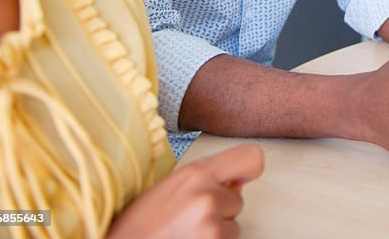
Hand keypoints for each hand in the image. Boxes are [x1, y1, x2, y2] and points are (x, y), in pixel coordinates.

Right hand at [108, 144, 263, 238]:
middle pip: (237, 200)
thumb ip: (204, 181)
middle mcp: (207, 197)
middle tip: (188, 220)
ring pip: (233, 227)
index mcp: (195, 174)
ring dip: (215, 233)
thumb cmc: (137, 227)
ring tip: (184, 234)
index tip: (240, 180)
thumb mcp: (168, 190)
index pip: (251, 158)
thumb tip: (237, 183)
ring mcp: (211, 226)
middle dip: (220, 211)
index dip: (249, 170)